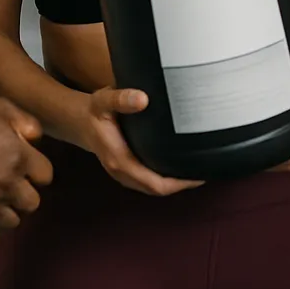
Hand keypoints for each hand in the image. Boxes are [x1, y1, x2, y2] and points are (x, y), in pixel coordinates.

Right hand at [0, 97, 52, 240]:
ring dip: (5, 212)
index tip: (21, 168)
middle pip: (32, 202)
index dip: (34, 171)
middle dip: (22, 194)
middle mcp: (9, 185)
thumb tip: (37, 142)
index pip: (45, 175)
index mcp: (20, 157)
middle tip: (5, 186)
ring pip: (13, 221)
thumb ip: (26, 123)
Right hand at [76, 86, 203, 196]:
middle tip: (209, 168)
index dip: (180, 183)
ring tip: (200, 167)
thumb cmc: (95, 111)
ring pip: (156, 186)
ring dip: (177, 181)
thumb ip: (121, 99)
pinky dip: (168, 176)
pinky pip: (152, 180)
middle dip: (184, 183)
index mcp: (120, 161)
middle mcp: (124, 173)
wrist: (81, 122)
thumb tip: (143, 99)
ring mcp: (126, 174)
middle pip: (160, 189)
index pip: (155, 183)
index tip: (201, 174)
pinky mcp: (130, 170)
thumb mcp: (103, 100)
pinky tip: (183, 164)